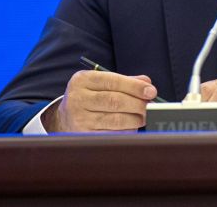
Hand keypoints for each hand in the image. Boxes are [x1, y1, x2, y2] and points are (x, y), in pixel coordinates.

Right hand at [42, 71, 157, 131]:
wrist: (65, 117)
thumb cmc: (90, 97)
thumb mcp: (101, 83)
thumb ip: (124, 80)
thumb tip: (147, 83)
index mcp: (82, 80)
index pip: (113, 81)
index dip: (135, 86)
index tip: (151, 91)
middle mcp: (77, 99)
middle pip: (115, 101)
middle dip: (138, 104)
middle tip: (150, 106)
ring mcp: (79, 119)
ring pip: (116, 119)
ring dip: (135, 119)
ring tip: (143, 116)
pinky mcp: (84, 136)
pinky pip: (112, 134)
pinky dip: (127, 130)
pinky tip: (132, 126)